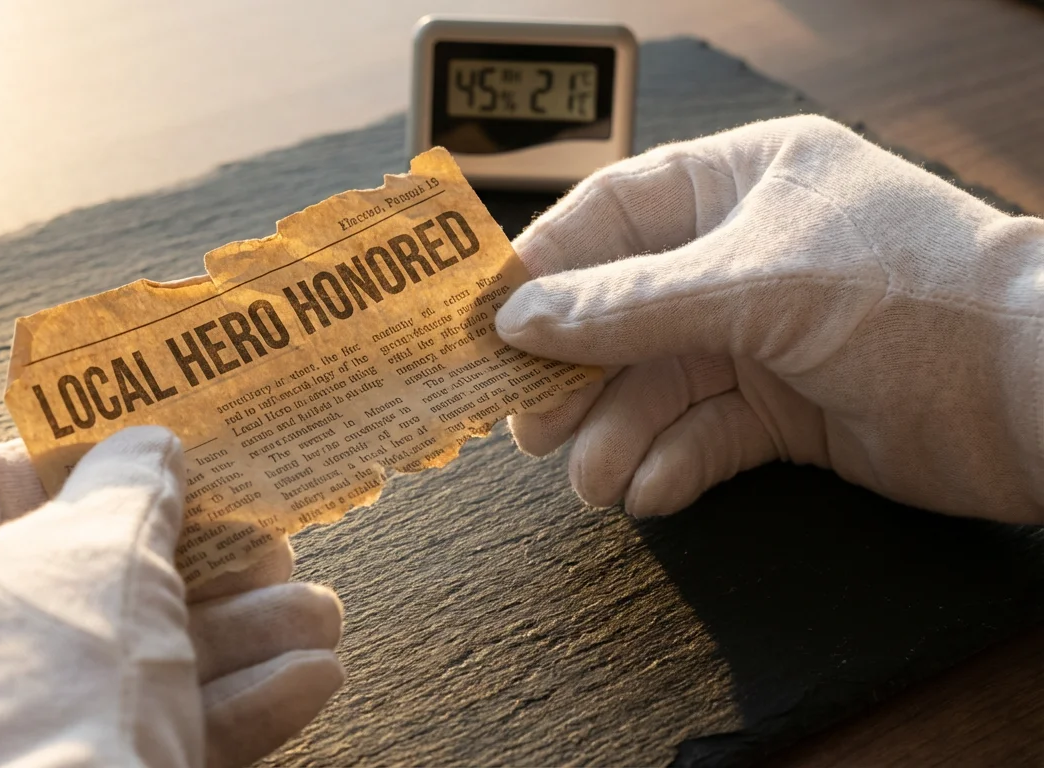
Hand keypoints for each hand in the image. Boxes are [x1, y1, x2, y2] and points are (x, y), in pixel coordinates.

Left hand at [0, 427, 343, 767]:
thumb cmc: (45, 680)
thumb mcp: (106, 548)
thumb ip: (133, 481)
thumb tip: (149, 449)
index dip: (75, 459)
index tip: (153, 454)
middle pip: (69, 585)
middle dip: (193, 565)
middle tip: (265, 544)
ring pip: (112, 670)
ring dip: (231, 639)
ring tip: (316, 618)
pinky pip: (119, 740)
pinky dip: (213, 711)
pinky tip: (303, 684)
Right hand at [498, 115, 1043, 524]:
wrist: (1036, 395)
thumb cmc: (913, 295)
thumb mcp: (753, 285)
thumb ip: (627, 306)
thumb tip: (520, 319)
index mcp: (738, 183)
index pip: (611, 218)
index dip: (541, 270)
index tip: (484, 326)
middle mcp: (742, 255)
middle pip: (621, 313)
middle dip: (574, 374)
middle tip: (526, 425)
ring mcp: (764, 336)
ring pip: (657, 385)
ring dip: (618, 435)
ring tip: (593, 482)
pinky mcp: (786, 410)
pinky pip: (706, 435)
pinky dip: (674, 464)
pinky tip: (653, 491)